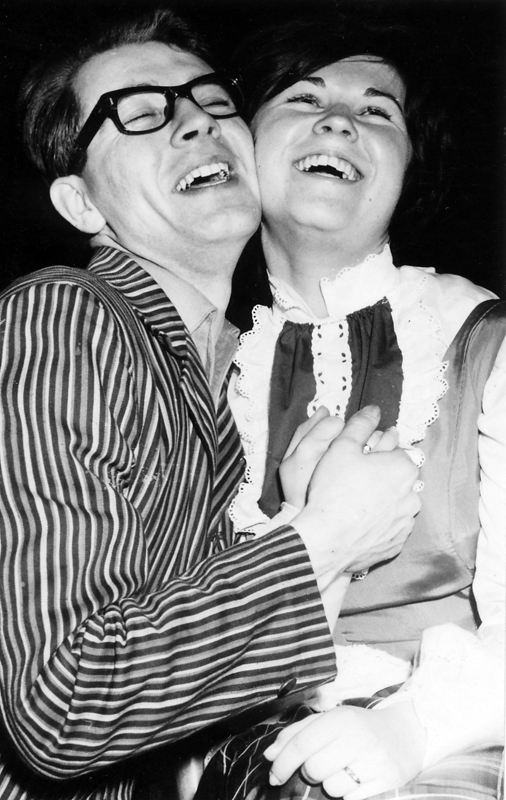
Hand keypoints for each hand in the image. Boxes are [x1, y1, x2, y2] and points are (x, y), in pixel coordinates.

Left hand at [264, 699, 424, 798]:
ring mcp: (374, 760)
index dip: (282, 763)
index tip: (273, 775)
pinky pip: (352, 799)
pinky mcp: (388, 781)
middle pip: (313, 769)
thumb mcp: (331, 720)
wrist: (406, 734)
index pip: (301, 743)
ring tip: (342, 772)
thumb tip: (270, 754)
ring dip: (330, 785)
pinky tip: (356, 782)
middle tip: (319, 767)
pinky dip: (348, 794)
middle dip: (310, 773)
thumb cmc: (360, 727)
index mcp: (341, 718)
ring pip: (332, 787)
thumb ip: (298, 733)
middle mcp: (358, 736)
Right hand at [291, 405, 420, 579]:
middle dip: (378, 475)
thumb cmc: (333, 489)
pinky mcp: (397, 543)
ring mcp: (406, 522)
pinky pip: (389, 527)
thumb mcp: (342, 447)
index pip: (393, 450)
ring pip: (394, 502)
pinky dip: (378, 523)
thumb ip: (360, 425)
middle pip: (395, 477)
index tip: (355, 458)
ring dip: (380, 499)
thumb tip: (373, 409)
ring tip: (353, 502)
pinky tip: (358, 521)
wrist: (327, 539)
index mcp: (403, 467)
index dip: (372, 452)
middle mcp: (412, 494)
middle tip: (351, 480)